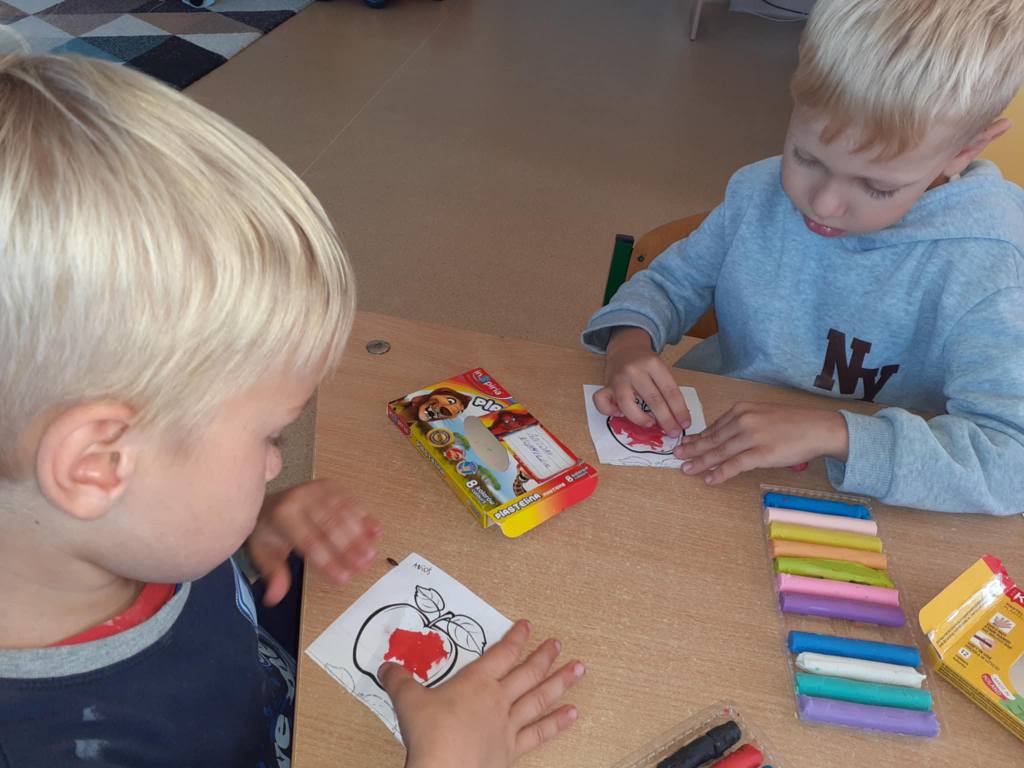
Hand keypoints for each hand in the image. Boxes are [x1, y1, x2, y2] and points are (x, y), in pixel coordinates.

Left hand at [247, 479, 380, 604]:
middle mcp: (301, 498)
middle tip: (363, 566)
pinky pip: (351, 501)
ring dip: (360, 536)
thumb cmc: (270, 530)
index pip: (309, 541)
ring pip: (344, 513)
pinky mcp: (331, 486)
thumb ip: (274, 574)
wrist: (270, 500)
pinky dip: (365, 517)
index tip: (342, 579)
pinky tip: (376, 532)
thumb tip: (274, 597)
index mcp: (283, 515)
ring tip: (371, 555)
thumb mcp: (265, 553)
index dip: (327, 561)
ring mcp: (318, 489)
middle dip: (349, 548)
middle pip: (330, 525)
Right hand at [382, 619, 583, 767]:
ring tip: (579, 669)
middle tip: (559, 644)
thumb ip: (399, 681)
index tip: (527, 626)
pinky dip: (557, 723)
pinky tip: (573, 714)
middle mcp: (497, 699)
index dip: (515, 638)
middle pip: (527, 673)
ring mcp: (508, 725)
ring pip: (539, 698)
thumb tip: (385, 667)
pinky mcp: (511, 750)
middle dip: (544, 656)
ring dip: (561, 683)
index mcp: (476, 683)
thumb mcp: (407, 702)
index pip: (501, 654)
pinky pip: (539, 733)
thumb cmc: (428, 734)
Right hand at [593, 327, 689, 436]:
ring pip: (627, 404)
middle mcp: (635, 370)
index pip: (669, 390)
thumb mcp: (660, 369)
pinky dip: (609, 411)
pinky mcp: (606, 386)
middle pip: (653, 399)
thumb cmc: (645, 362)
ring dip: (641, 419)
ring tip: (650, 424)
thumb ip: (666, 389)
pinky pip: (602, 402)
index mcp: (653, 364)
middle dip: (666, 420)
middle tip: (673, 432)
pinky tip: (620, 414)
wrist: (625, 346)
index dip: (679, 410)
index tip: (685, 423)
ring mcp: (618, 379)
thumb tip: (677, 418)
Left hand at [674, 402, 848, 484]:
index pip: (714, 426)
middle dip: (692, 449)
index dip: (698, 437)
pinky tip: (709, 479)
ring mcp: (751, 437)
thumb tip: (724, 436)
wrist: (819, 427)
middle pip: (712, 439)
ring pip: (719, 452)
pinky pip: (735, 465)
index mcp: (742, 409)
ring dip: (700, 462)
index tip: (686, 443)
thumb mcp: (763, 414)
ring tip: (686, 469)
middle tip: (676, 456)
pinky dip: (720, 473)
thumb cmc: (794, 423)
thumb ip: (743, 423)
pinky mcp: (761, 453)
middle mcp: (743, 420)